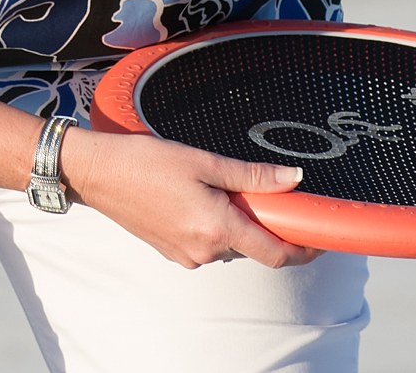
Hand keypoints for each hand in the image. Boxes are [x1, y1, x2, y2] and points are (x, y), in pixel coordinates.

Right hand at [59, 126, 319, 268]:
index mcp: (216, 227)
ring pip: (228, 244)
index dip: (304, 249)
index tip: (319, 238)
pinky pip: (205, 243)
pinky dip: (212, 225)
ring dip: (233, 222)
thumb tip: (293, 180)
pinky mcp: (170, 251)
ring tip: (213, 186)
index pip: (275, 254)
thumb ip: (251, 176)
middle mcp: (204, 250)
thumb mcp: (202, 161)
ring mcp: (185, 255)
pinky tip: (192, 197)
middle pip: (252, 246)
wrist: (96, 173)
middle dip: (261, 223)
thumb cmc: (144, 161)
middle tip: (255, 189)